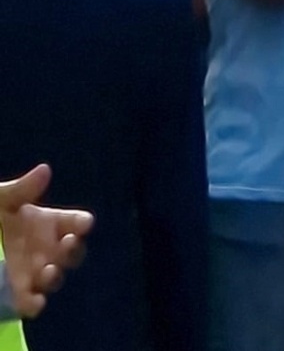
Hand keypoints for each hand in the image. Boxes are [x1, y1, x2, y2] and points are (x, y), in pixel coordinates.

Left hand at [0, 165, 92, 319]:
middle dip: (73, 250)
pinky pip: (32, 302)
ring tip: (47, 271)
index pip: (75, 222)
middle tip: (67, 244)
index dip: (81, 223)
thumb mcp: (1, 198)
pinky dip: (34, 303)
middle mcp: (47, 247)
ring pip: (54, 278)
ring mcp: (34, 272)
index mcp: (47, 222)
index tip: (84, 223)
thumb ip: (21, 189)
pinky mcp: (18, 294)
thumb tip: (45, 170)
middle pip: (72, 252)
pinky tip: (34, 300)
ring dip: (55, 276)